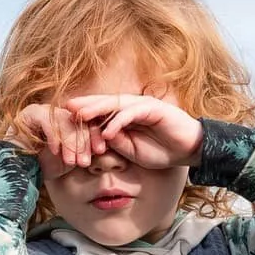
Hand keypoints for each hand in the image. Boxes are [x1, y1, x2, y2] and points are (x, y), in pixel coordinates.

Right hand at [8, 103, 102, 169]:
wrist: (18, 170)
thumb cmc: (46, 165)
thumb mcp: (72, 158)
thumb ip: (86, 150)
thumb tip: (107, 146)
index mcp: (70, 119)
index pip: (88, 122)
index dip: (95, 135)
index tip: (101, 150)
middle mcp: (59, 112)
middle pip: (78, 121)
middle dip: (83, 142)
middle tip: (85, 161)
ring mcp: (45, 110)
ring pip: (64, 121)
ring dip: (70, 143)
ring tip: (72, 162)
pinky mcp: (31, 112)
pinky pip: (47, 121)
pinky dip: (54, 137)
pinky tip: (56, 152)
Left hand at [62, 94, 202, 170]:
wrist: (189, 150)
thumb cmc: (161, 151)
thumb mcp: (130, 150)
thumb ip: (114, 143)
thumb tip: (95, 138)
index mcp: (125, 116)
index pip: (101, 112)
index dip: (84, 114)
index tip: (66, 120)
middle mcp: (132, 107)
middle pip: (104, 103)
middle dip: (85, 106)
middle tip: (65, 109)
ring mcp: (143, 105)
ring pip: (115, 105)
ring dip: (97, 110)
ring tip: (80, 116)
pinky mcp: (154, 109)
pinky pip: (132, 114)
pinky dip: (118, 122)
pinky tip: (107, 132)